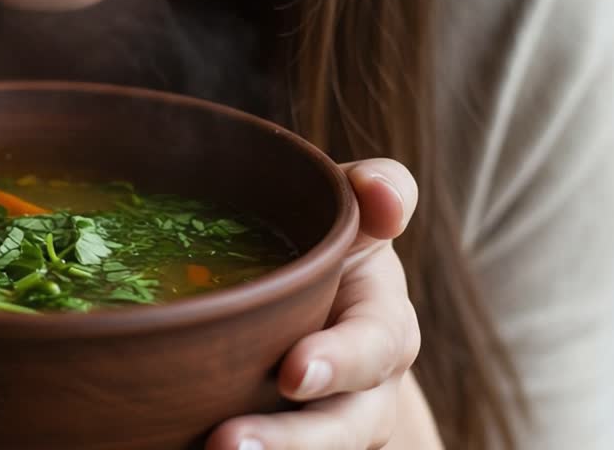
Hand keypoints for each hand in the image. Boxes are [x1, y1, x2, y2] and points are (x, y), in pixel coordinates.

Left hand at [206, 159, 441, 449]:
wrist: (309, 300)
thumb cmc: (323, 242)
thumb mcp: (351, 209)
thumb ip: (376, 189)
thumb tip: (379, 195)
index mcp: (383, 322)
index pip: (375, 343)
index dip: (340, 360)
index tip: (291, 372)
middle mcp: (370, 387)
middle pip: (347, 425)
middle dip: (294, 438)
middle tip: (229, 441)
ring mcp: (335, 425)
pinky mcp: (298, 439)